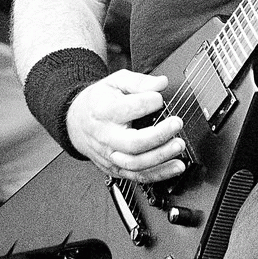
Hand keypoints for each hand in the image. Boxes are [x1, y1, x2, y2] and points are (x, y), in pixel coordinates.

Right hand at [66, 69, 185, 182]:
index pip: (129, 109)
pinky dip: (159, 174)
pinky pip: (138, 177)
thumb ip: (139, 81)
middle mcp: (107, 137)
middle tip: (176, 124)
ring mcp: (110, 156)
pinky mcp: (116, 169)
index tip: (160, 98)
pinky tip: (175, 167)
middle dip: (159, 135)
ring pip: (136, 164)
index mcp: (105, 111)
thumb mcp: (116, 82)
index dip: (149, 102)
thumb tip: (161, 83)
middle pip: (134, 143)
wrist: (78, 122)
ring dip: (161, 157)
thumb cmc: (99, 101)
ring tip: (179, 145)